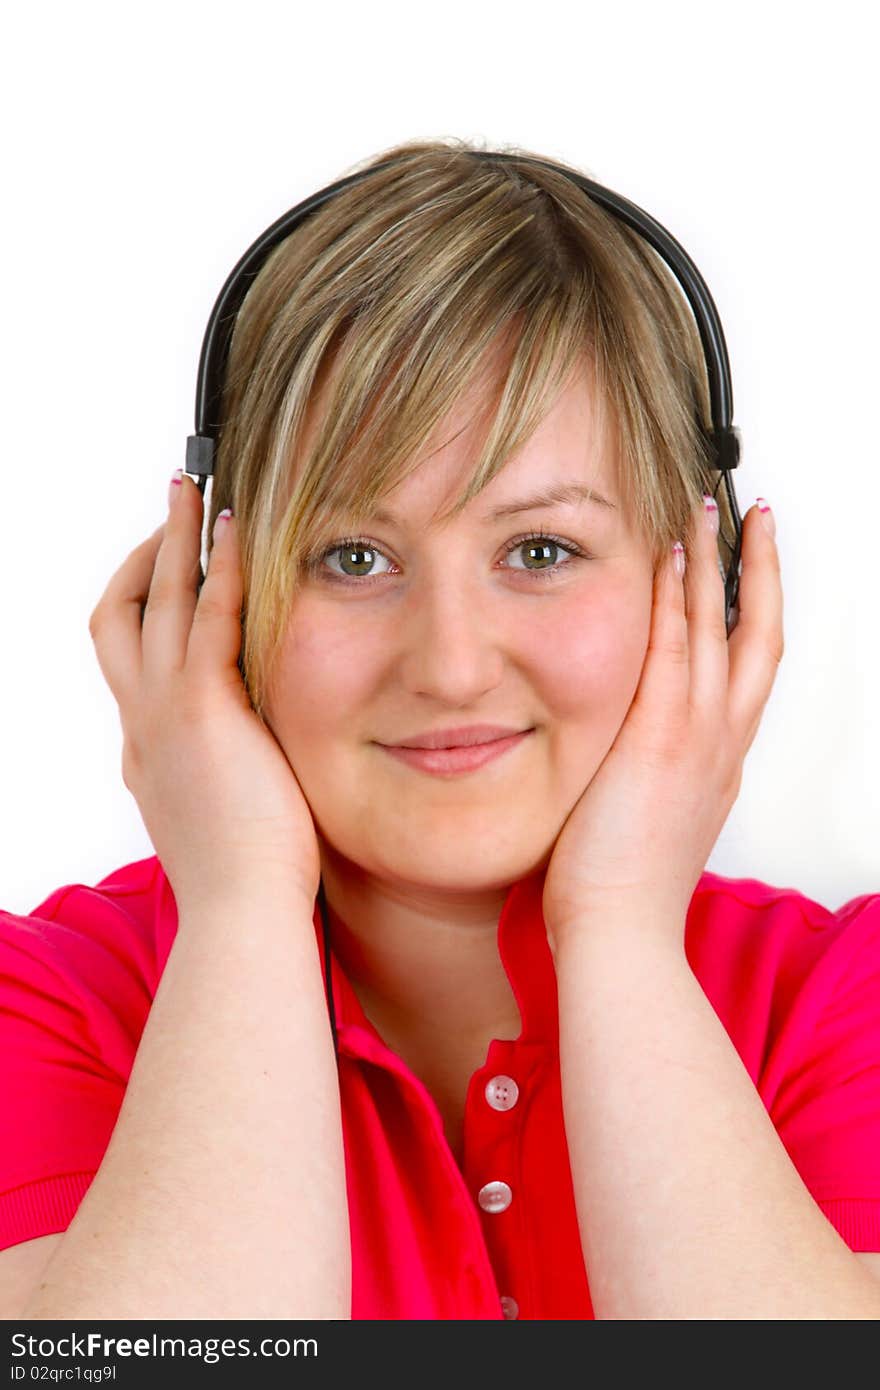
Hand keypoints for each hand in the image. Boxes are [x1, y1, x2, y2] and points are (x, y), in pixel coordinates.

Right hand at [89, 471, 321, 914]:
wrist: (241, 915)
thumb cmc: (250, 878)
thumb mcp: (225, 812)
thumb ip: (229, 771)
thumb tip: (253, 756)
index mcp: (148, 750)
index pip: (131, 661)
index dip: (146, 608)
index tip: (176, 575)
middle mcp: (142, 725)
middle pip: (119, 616)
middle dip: (143, 556)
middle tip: (173, 506)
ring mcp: (163, 715)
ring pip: (156, 603)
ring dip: (175, 540)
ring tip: (195, 490)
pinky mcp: (202, 711)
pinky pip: (208, 620)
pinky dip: (221, 570)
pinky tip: (238, 534)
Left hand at [542, 496, 783, 952]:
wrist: (620, 935)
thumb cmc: (621, 895)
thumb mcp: (646, 824)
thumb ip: (644, 782)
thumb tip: (622, 766)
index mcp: (716, 764)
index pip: (746, 671)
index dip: (754, 615)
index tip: (747, 575)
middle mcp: (720, 744)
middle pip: (758, 635)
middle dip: (759, 571)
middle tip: (756, 518)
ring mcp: (695, 738)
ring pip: (720, 629)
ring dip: (716, 563)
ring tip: (708, 510)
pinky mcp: (659, 737)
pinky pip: (673, 647)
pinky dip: (675, 597)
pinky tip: (668, 554)